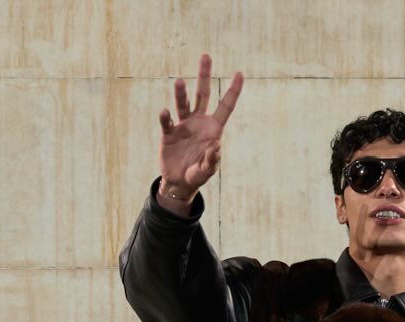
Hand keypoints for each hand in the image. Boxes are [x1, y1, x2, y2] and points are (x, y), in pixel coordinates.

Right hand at [158, 54, 243, 197]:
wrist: (178, 183)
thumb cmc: (197, 175)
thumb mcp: (207, 170)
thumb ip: (212, 159)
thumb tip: (217, 146)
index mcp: (213, 129)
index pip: (225, 106)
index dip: (233, 91)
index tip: (240, 73)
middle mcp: (198, 122)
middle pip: (203, 94)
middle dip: (204, 76)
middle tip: (206, 56)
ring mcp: (183, 125)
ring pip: (183, 103)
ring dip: (181, 93)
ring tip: (179, 82)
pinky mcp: (169, 133)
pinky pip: (167, 121)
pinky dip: (166, 117)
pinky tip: (165, 112)